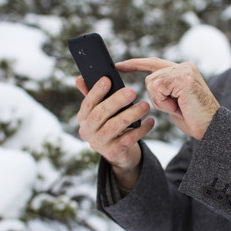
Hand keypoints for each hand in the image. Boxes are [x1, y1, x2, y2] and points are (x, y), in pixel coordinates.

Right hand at [75, 76, 153, 190]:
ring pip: (115, 127)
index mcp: (83, 118)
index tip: (108, 79)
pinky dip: (141, 130)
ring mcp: (99, 144)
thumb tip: (80, 78)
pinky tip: (150, 121)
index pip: (87, 103)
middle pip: (100, 114)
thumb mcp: (100, 111)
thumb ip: (92, 95)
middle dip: (116, 101)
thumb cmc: (109, 124)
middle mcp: (87, 132)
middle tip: (132, 92)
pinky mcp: (113, 153)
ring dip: (131, 114)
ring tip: (145, 105)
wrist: (118, 152)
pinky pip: (128, 139)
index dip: (96, 91)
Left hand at [116, 58, 219, 139]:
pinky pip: (158, 88)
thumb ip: (164, 89)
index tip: (119, 65)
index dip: (135, 64)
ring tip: (179, 107)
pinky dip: (164, 102)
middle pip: (150, 78)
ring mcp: (184, 70)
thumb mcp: (174, 101)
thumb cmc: (193, 118)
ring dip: (161, 101)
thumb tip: (149, 85)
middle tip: (176, 107)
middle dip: (157, 98)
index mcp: (182, 70)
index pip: (153, 63)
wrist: (211, 128)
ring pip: (152, 83)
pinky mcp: (183, 77)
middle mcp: (184, 66)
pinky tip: (179, 106)